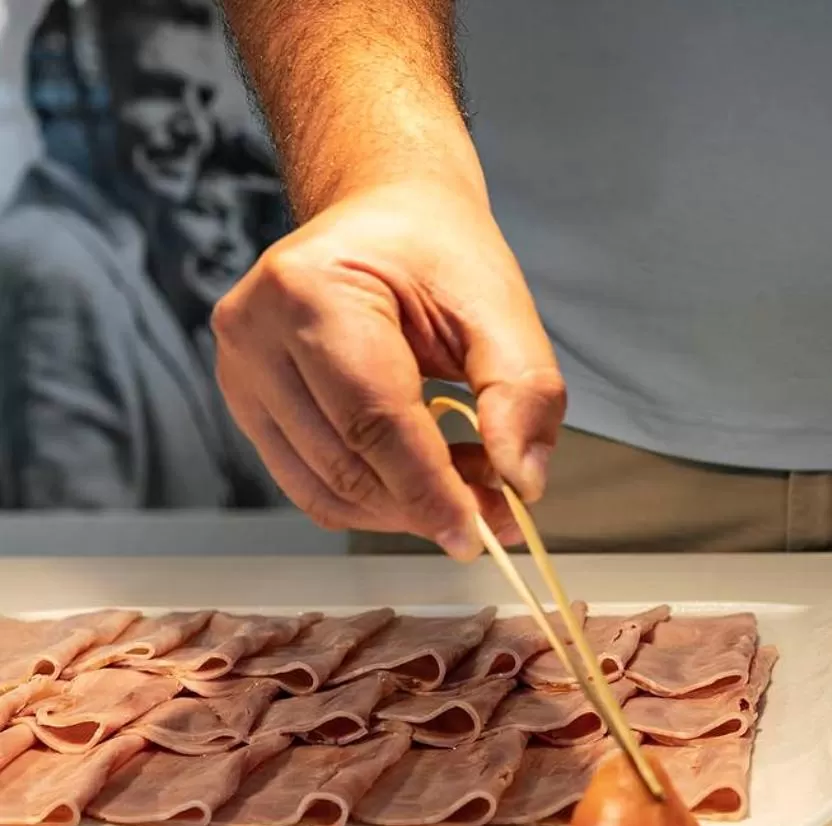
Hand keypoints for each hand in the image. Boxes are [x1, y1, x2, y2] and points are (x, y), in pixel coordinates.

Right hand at [212, 178, 563, 557]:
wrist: (387, 218)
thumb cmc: (438, 253)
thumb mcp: (501, 308)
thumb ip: (523, 393)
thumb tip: (522, 481)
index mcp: (312, 290)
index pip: (372, 421)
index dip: (428, 489)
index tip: (477, 533)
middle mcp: (256, 331)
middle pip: (346, 463)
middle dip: (426, 504)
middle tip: (496, 514)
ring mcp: (239, 369)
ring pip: (325, 487)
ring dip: (403, 508)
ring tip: (469, 486)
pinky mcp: (247, 402)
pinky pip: (311, 482)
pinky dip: (374, 497)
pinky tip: (425, 478)